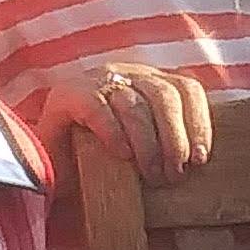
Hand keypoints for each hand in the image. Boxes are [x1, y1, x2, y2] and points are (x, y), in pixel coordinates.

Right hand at [31, 64, 214, 183]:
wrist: (49, 166)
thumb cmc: (103, 161)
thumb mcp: (145, 152)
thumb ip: (170, 147)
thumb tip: (200, 163)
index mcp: (152, 83)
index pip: (187, 90)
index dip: (199, 124)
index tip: (200, 159)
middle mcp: (128, 74)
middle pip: (165, 97)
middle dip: (175, 141)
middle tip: (173, 176)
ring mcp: (97, 80)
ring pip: (135, 105)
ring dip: (148, 145)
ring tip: (151, 175)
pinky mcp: (69, 93)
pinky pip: (98, 108)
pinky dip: (113, 133)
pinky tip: (121, 155)